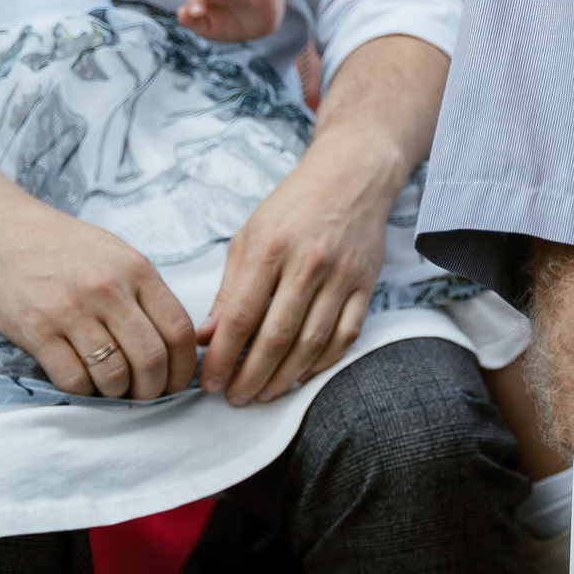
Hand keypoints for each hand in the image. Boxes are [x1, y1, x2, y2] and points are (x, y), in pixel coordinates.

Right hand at [0, 196, 196, 400]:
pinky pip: (72, 378)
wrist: (1, 231)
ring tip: (113, 389)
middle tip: (147, 395)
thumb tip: (173, 343)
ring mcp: (71, 311)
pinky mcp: (36, 330)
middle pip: (151, 358)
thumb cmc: (64, 246)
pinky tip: (84, 382)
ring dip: (119, 393)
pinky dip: (84, 391)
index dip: (185, 366)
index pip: (179, 329)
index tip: (178, 382)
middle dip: (154, 388)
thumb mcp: (118, 255)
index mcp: (137, 270)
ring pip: (113, 374)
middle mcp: (108, 290)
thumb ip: (145, 293)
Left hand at [195, 127, 394, 405]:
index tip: (209, 382)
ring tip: (263, 394)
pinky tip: (302, 375)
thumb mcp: (249, 235)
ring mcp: (342, 275)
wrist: (353, 175)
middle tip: (234, 399)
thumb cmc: (294, 204)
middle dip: (250, 376)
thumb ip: (228, 288)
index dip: (222, 357)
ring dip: (284, 377)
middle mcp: (308, 263)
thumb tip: (206, 336)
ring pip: (312, 343)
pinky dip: (323, 362)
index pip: (239, 317)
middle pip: (276, 337)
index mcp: (270, 248)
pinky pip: (346, 334)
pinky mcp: (366, 283)